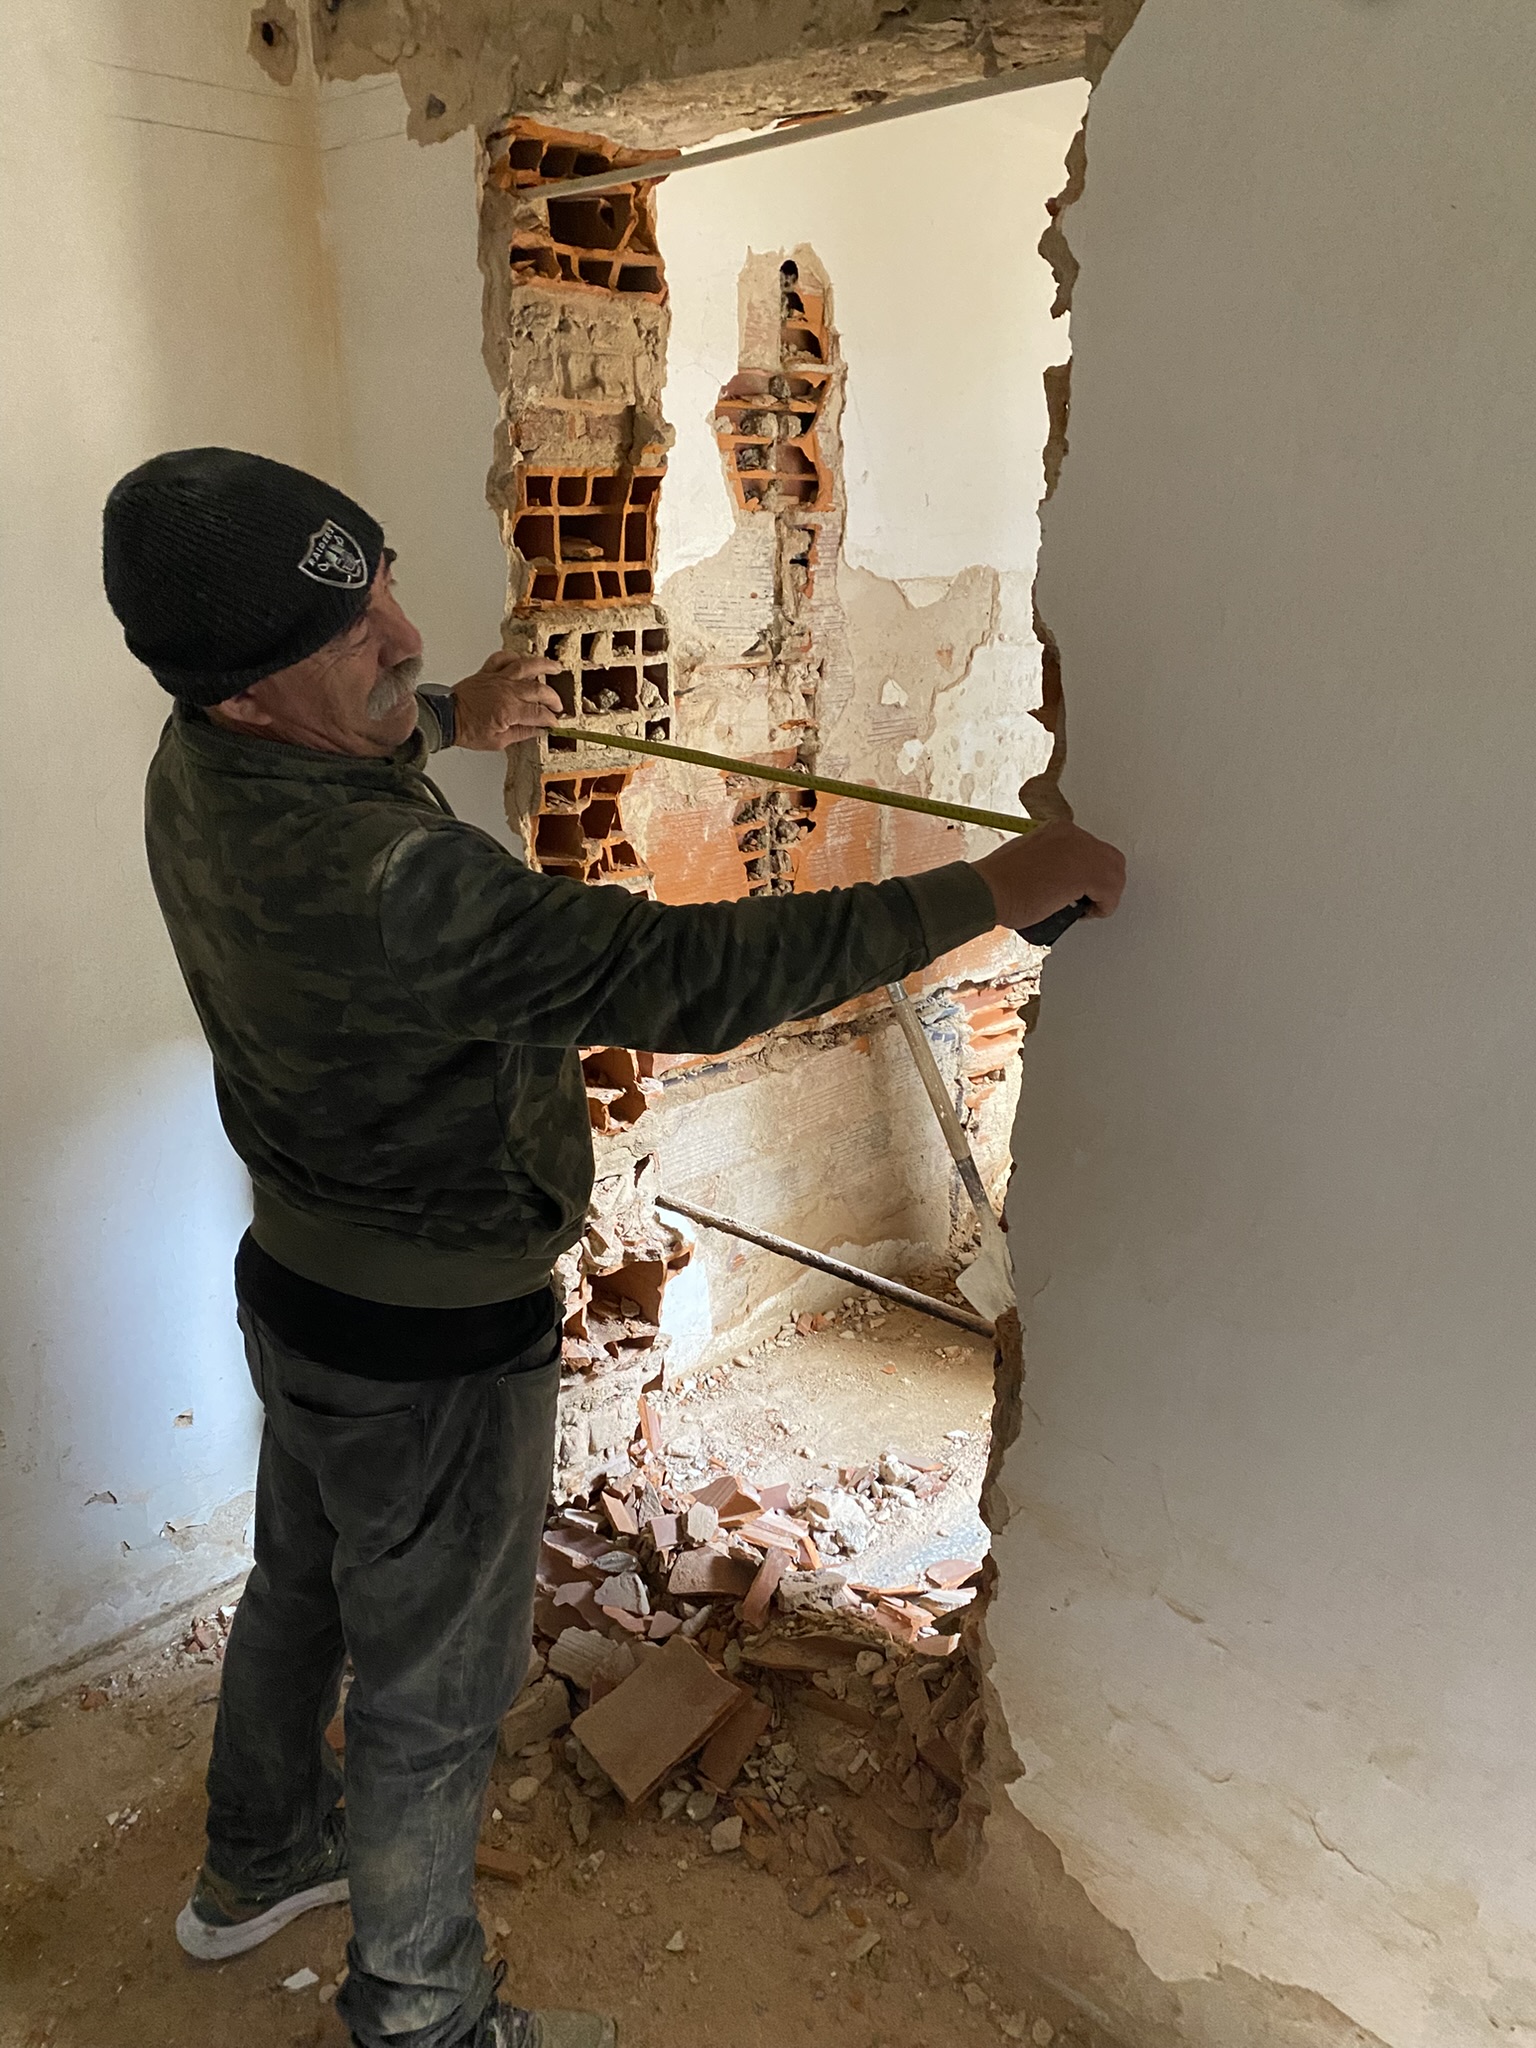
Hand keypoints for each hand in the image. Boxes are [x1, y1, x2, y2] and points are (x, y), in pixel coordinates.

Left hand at [450, 653, 562, 749]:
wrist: (445, 718)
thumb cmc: (466, 730)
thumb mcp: (498, 742)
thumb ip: (521, 734)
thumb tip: (538, 731)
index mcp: (509, 711)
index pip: (539, 713)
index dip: (550, 719)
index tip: (554, 723)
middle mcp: (506, 691)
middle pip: (538, 690)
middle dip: (553, 698)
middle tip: (558, 705)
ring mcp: (497, 678)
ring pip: (525, 666)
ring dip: (543, 666)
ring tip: (556, 667)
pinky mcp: (486, 672)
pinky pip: (502, 658)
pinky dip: (513, 656)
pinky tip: (522, 660)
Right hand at [972, 819, 1125, 932]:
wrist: (986, 889)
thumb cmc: (997, 883)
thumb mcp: (1029, 861)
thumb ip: (1052, 863)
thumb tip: (1066, 880)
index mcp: (1058, 830)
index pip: (1091, 851)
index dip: (1090, 875)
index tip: (1078, 891)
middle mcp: (1073, 835)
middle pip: (1110, 859)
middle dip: (1104, 883)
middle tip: (1087, 902)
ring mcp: (1080, 851)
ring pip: (1115, 874)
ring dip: (1105, 896)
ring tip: (1084, 909)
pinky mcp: (1084, 873)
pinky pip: (1111, 892)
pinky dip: (1104, 908)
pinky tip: (1085, 914)